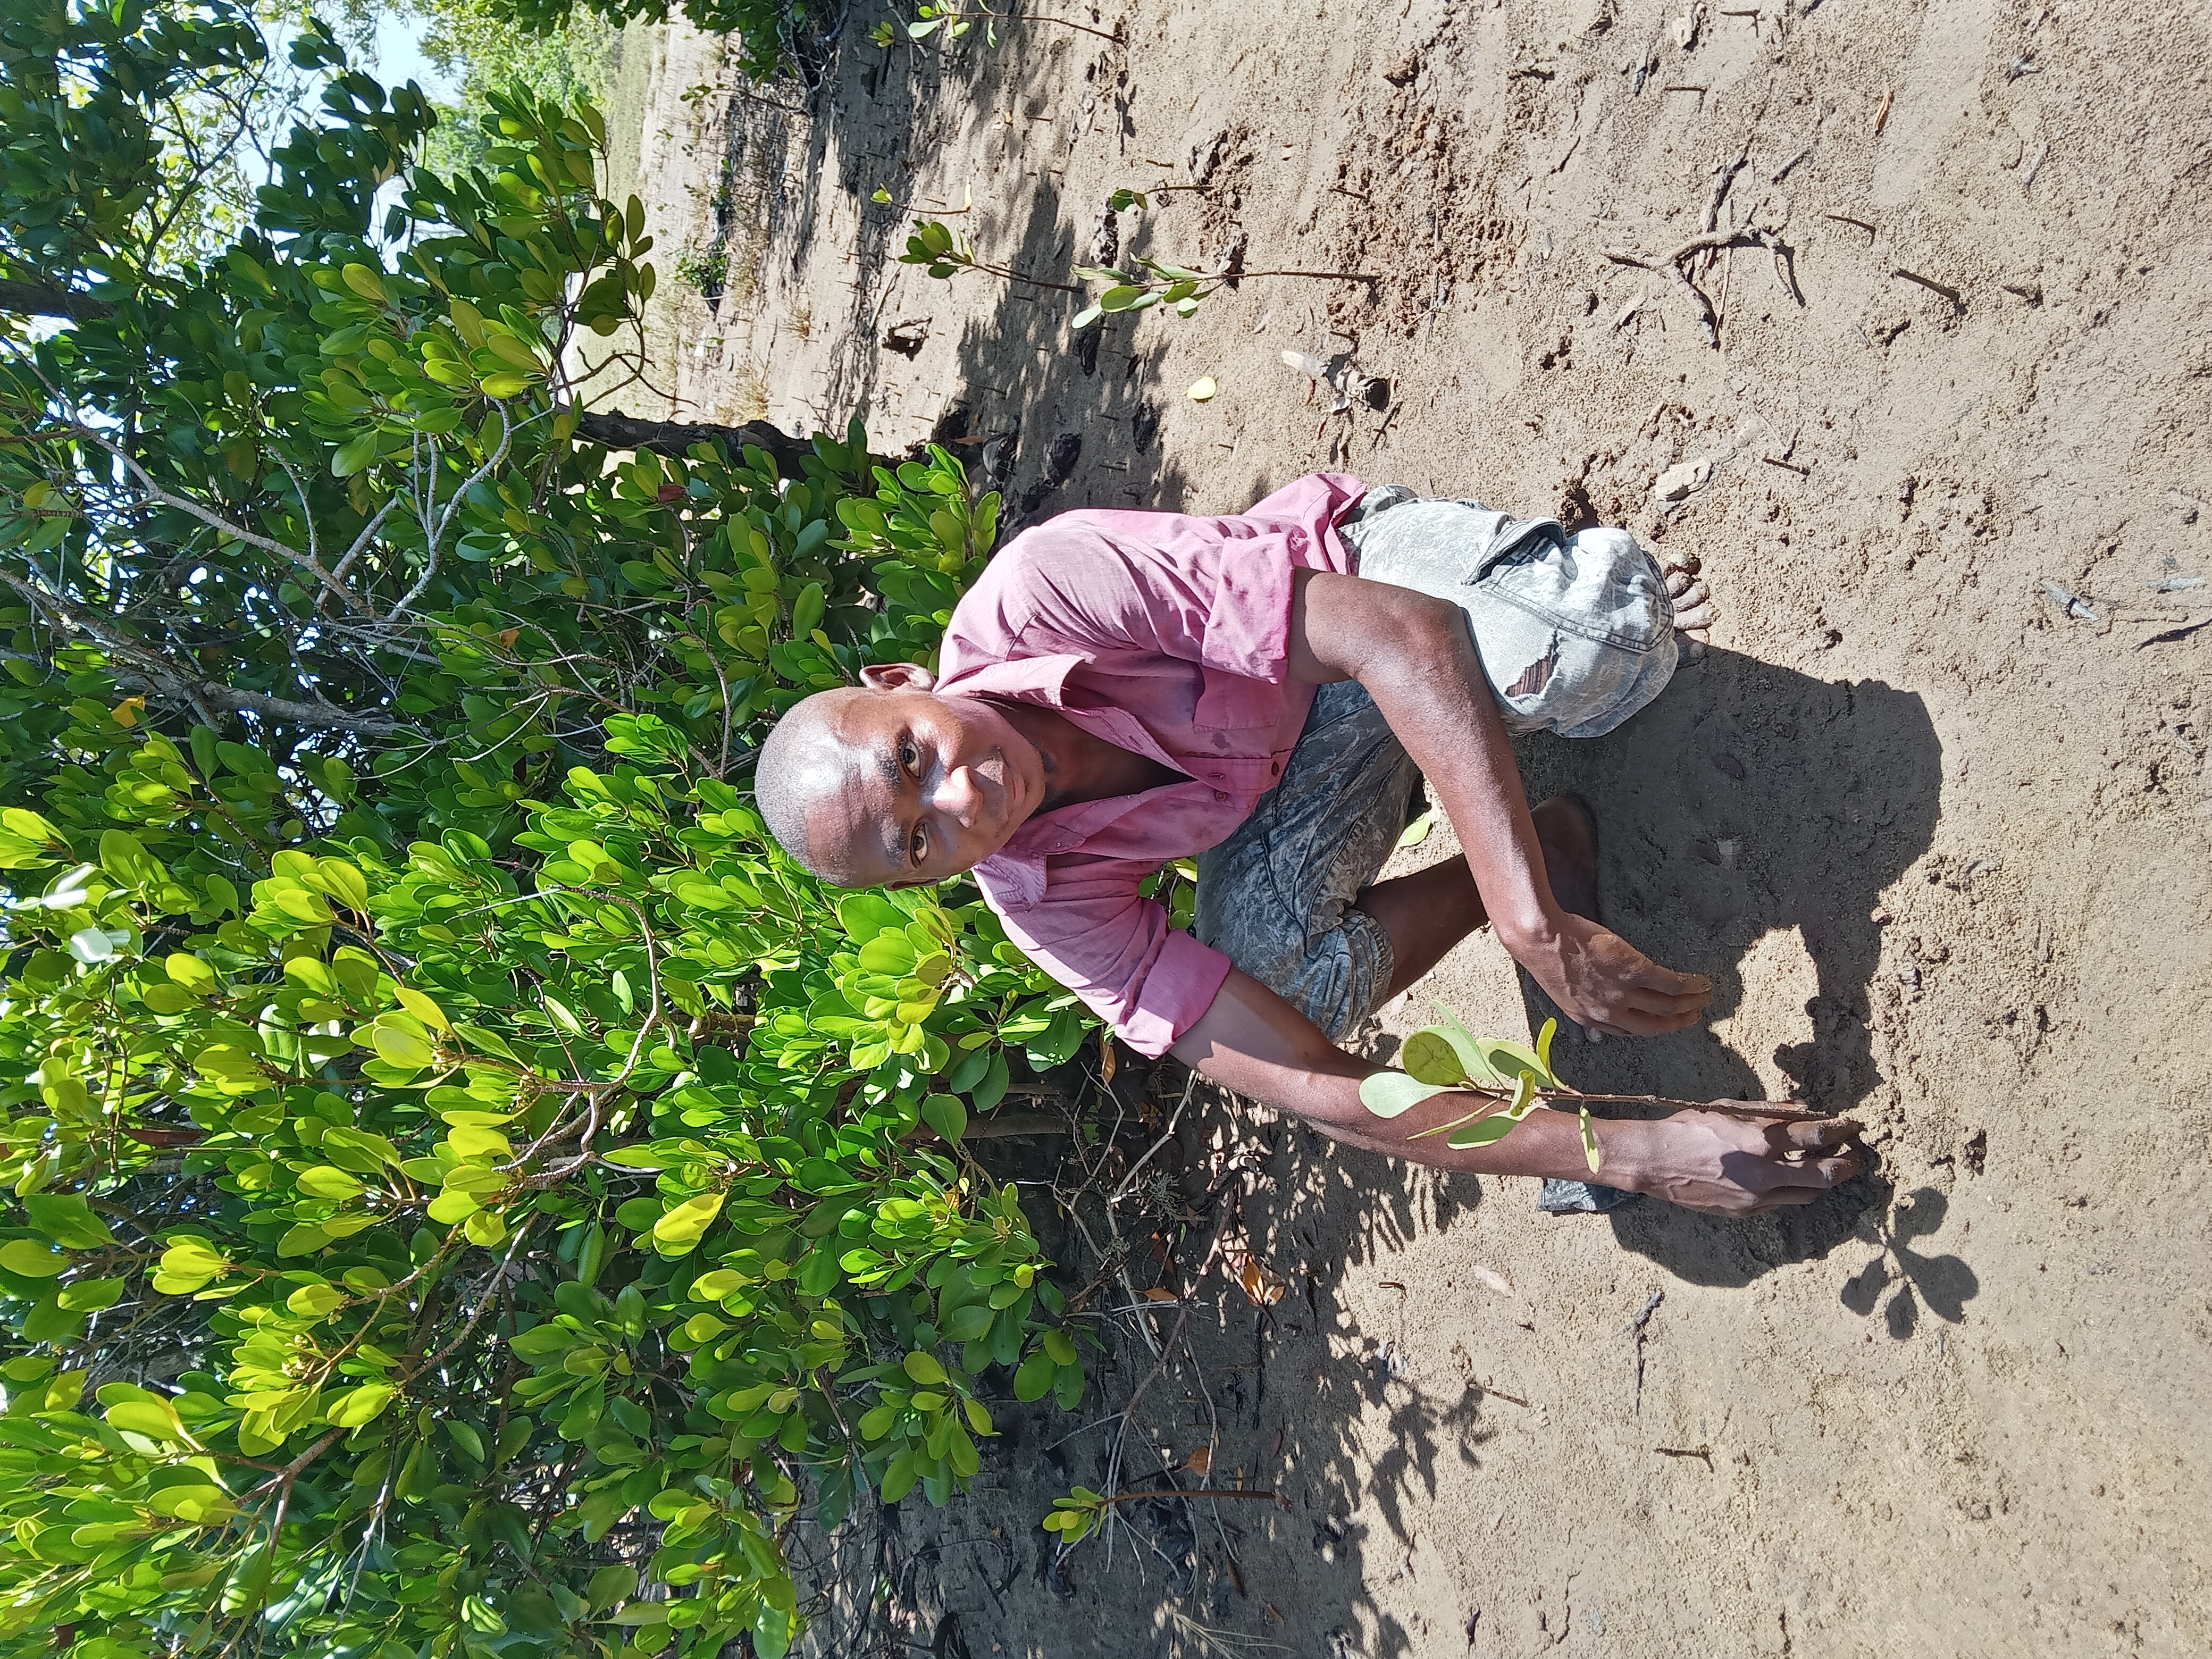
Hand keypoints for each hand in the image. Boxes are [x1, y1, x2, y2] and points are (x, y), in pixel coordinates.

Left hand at [1511, 910, 1711, 1035]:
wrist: (1541, 939)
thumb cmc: (1547, 955)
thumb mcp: (1563, 991)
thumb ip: (1583, 1005)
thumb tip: (1592, 1022)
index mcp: (1590, 1018)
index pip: (1629, 1031)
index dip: (1652, 1028)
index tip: (1665, 1023)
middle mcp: (1609, 1013)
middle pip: (1654, 1025)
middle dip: (1679, 1021)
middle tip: (1694, 1015)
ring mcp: (1623, 993)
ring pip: (1668, 1006)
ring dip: (1691, 1003)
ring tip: (1705, 996)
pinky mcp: (1635, 971)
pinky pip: (1672, 983)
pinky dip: (1691, 985)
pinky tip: (1702, 982)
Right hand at [1614, 1109, 1865, 1214]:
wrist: (1655, 1161)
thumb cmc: (1690, 1127)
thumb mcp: (1730, 1109)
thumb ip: (1770, 1111)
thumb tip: (1804, 1109)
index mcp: (1760, 1140)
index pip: (1817, 1134)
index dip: (1840, 1129)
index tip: (1850, 1125)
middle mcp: (1764, 1172)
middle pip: (1825, 1174)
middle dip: (1847, 1165)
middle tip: (1856, 1157)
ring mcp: (1756, 1197)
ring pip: (1808, 1194)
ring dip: (1823, 1181)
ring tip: (1827, 1169)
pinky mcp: (1747, 1212)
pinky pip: (1781, 1202)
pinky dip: (1792, 1189)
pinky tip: (1789, 1178)